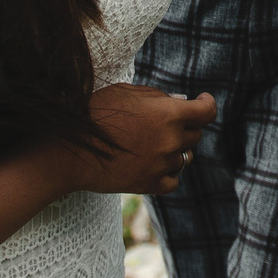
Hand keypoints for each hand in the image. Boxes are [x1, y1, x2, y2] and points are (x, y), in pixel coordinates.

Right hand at [65, 84, 216, 195]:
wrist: (69, 150)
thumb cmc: (95, 113)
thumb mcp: (127, 92)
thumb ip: (158, 97)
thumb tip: (181, 101)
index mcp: (169, 114)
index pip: (206, 111)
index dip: (208, 103)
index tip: (203, 100)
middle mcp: (170, 140)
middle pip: (195, 134)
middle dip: (185, 126)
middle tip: (165, 122)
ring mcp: (161, 165)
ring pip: (185, 157)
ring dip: (176, 149)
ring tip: (155, 144)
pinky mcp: (150, 185)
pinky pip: (173, 180)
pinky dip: (168, 172)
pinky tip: (154, 164)